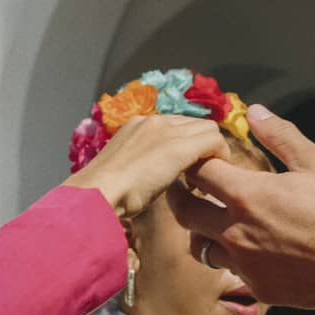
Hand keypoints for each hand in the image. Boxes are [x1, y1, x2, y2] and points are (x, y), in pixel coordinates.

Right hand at [69, 115, 229, 220]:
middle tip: (199, 175)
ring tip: (204, 180)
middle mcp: (153, 120)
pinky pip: (214, 141)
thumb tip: (149, 176)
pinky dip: (218, 157)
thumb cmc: (103, 192)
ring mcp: (166, 130)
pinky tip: (210, 180)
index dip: (186, 144)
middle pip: (195, 124)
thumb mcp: (121, 171)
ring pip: (208, 129)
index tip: (186, 169)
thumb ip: (138, 165)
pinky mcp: (178, 146)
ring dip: (212, 153)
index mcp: (137, 124)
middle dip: (202, 147)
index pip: (176, 125)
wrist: (96, 194)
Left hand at [165, 105, 314, 309]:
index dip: (195, 161)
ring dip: (202, 232)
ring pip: (200, 247)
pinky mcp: (257, 287)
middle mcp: (236, 231)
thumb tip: (254, 112)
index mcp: (246, 195)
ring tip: (212, 221)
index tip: (199, 158)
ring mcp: (244, 263)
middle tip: (183, 187)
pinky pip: (231, 270)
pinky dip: (233, 257)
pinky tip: (249, 248)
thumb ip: (280, 136)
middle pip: (184, 212)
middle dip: (179, 196)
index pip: (198, 172)